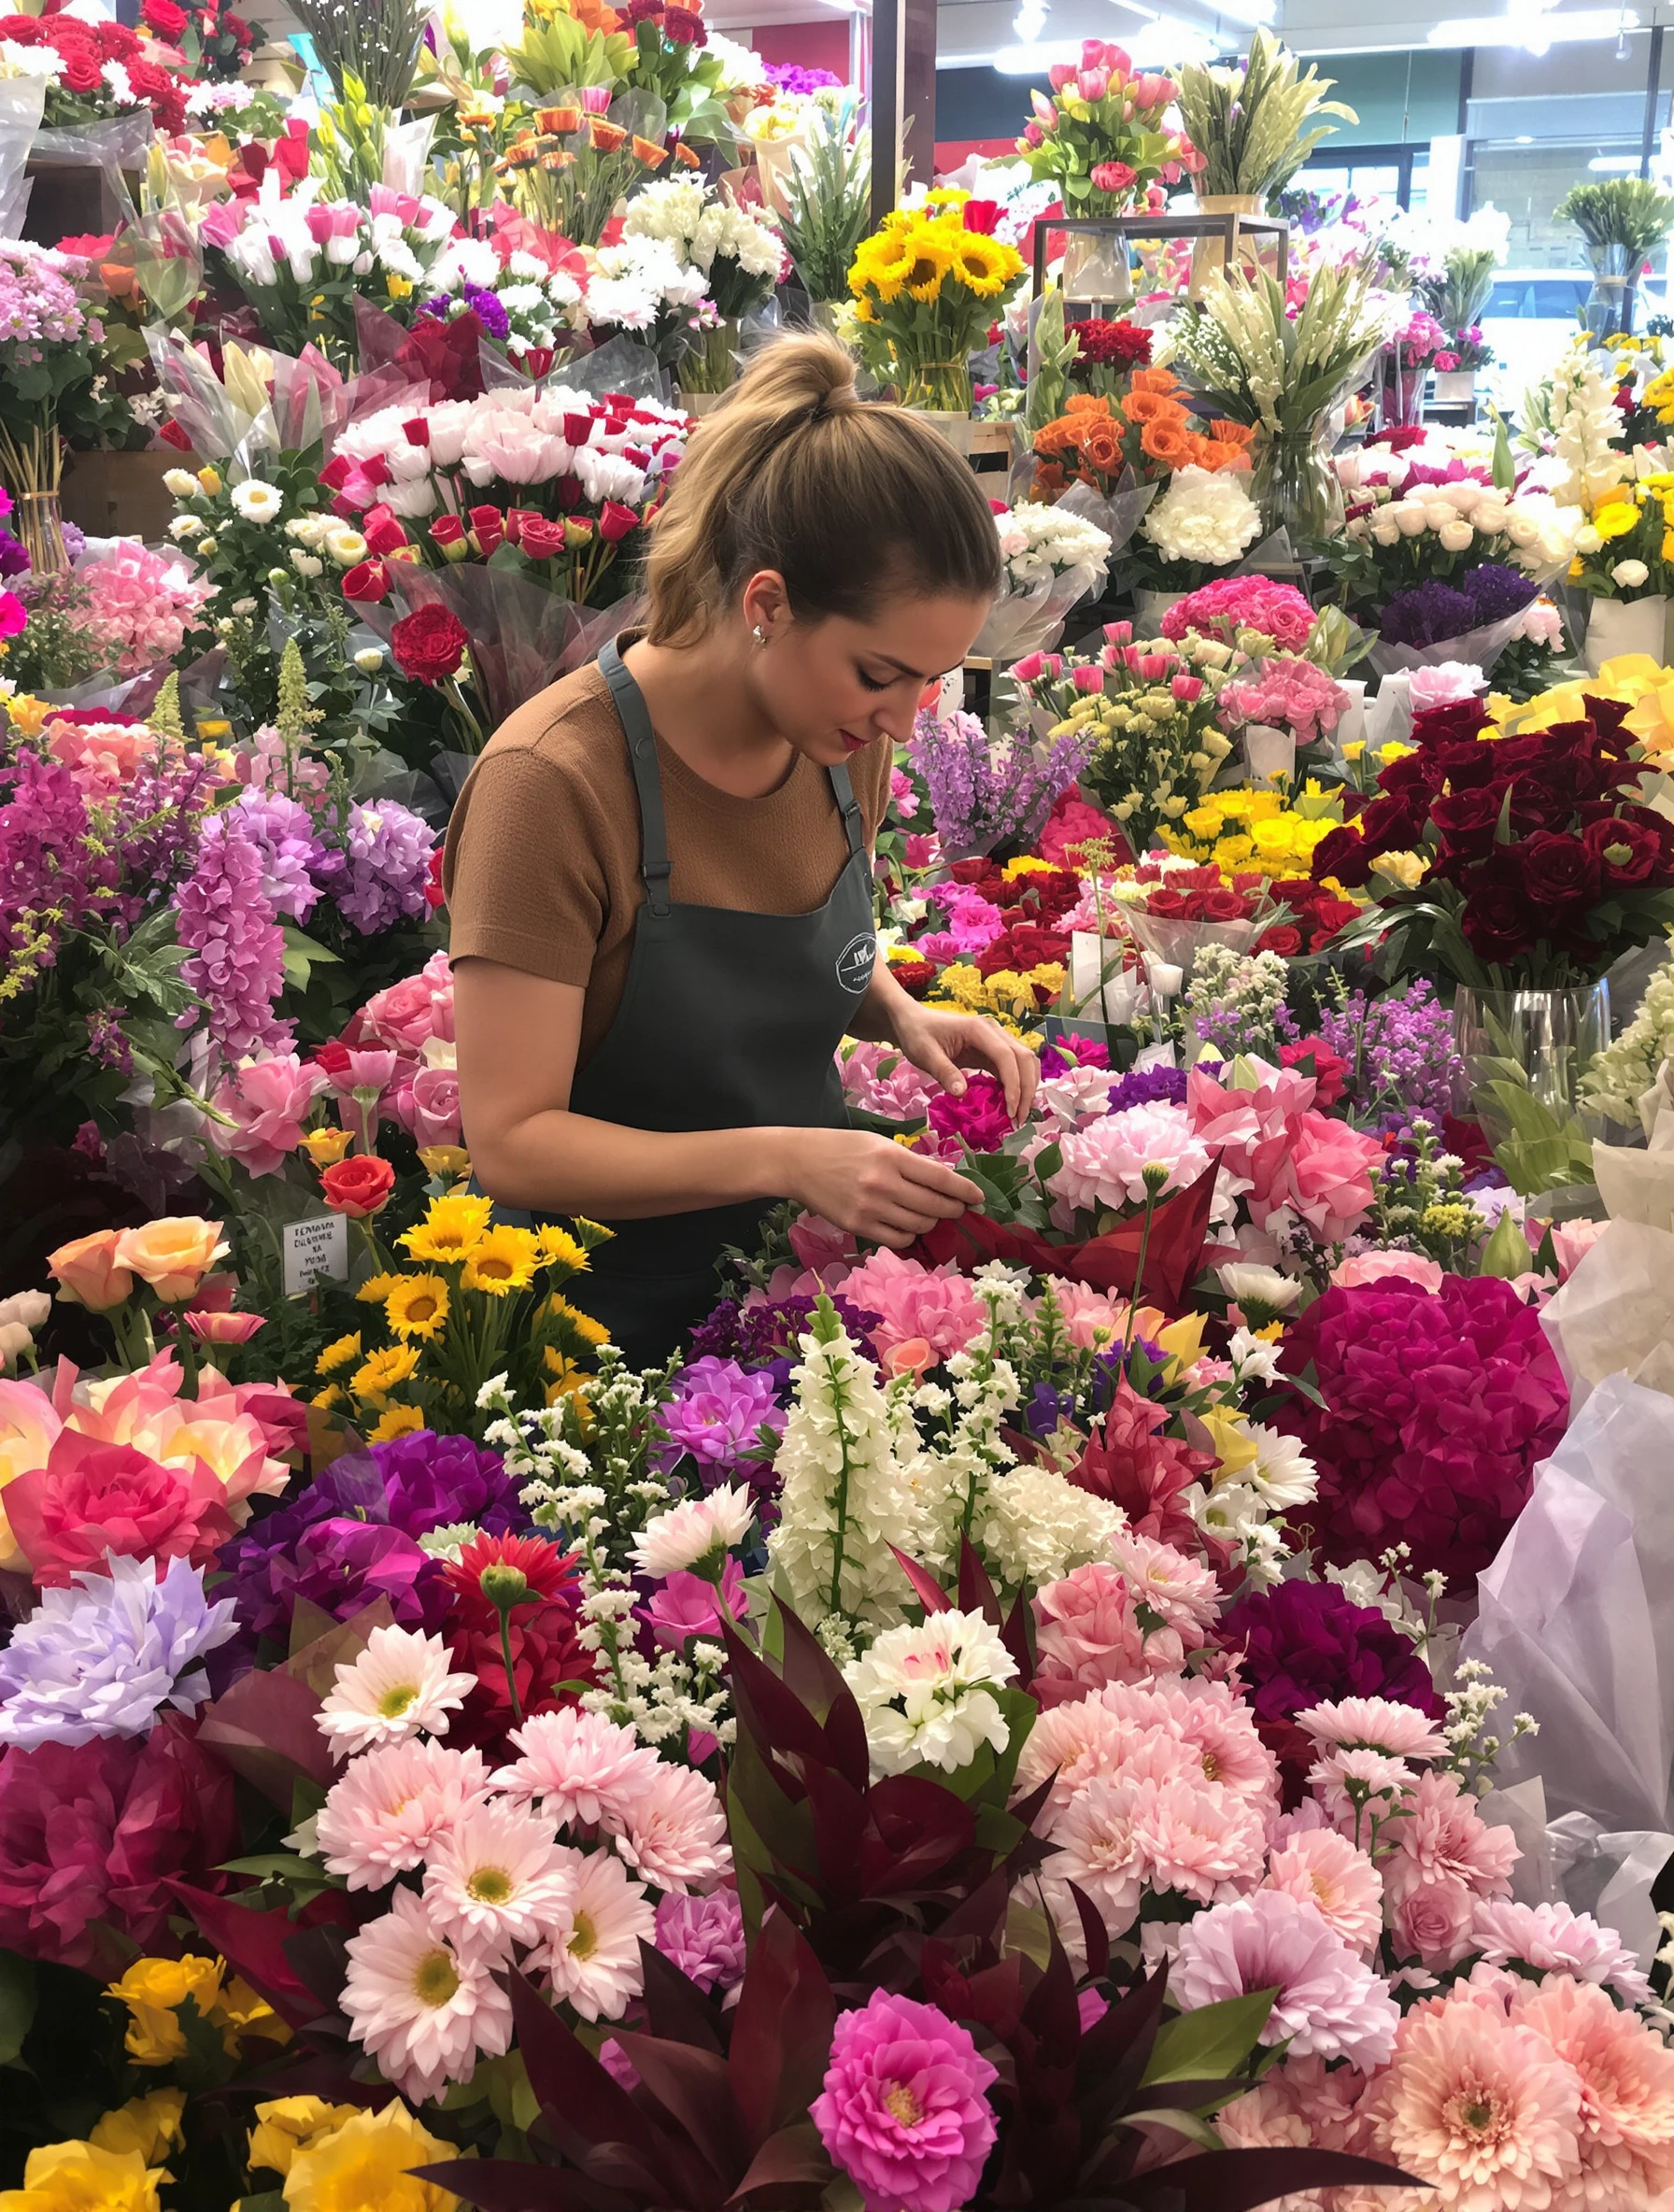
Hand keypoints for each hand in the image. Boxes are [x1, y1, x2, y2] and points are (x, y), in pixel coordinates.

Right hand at [780, 1127, 982, 1249]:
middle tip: (958, 1209)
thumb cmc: (841, 1147)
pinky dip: (909, 1234)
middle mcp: (884, 1183)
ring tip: (929, 1214)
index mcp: (892, 1156)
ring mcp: (870, 1208)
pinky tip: (907, 1225)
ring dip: (931, 1222)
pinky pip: (898, 1239)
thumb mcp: (879, 1144)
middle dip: (954, 1209)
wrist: (798, 1162)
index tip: (978, 1197)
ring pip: (920, 1225)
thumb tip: (944, 1184)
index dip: (966, 1191)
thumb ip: (910, 1163)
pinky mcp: (857, 1226)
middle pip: (935, 1206)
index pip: (941, 1179)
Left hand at [893, 1004, 1038, 1126]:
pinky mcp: (992, 1051)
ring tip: (1018, 1115)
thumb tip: (962, 1094)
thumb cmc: (918, 1034)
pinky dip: (1016, 1086)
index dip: (1013, 1084)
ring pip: (1024, 1062)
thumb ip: (944, 1072)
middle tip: (1018, 1119)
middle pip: (1024, 1059)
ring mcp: (996, 1040)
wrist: (913, 1022)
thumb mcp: (925, 1054)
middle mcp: (994, 1031)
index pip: (1007, 1056)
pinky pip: (1012, 1068)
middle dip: (1026, 1090)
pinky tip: (1009, 1105)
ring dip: (1026, 1088)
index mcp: (979, 1029)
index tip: (1010, 1110)